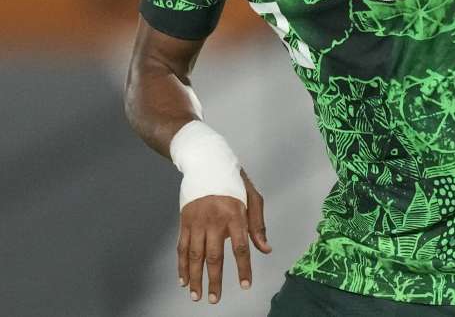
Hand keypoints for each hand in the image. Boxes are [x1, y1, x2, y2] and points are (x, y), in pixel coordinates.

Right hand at [177, 169, 270, 303]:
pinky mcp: (184, 221)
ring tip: (196, 295)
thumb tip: (265, 249)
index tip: (245, 285)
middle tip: (215, 300)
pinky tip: (183, 280)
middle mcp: (214, 220)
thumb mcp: (253, 197)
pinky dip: (181, 265)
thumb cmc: (234, 182)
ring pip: (193, 255)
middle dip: (214, 280)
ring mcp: (197, 222)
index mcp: (235, 215)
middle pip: (214, 256)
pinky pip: (181, 247)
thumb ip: (258, 225)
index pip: (240, 247)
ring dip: (195, 277)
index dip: (243, 268)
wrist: (206, 162)